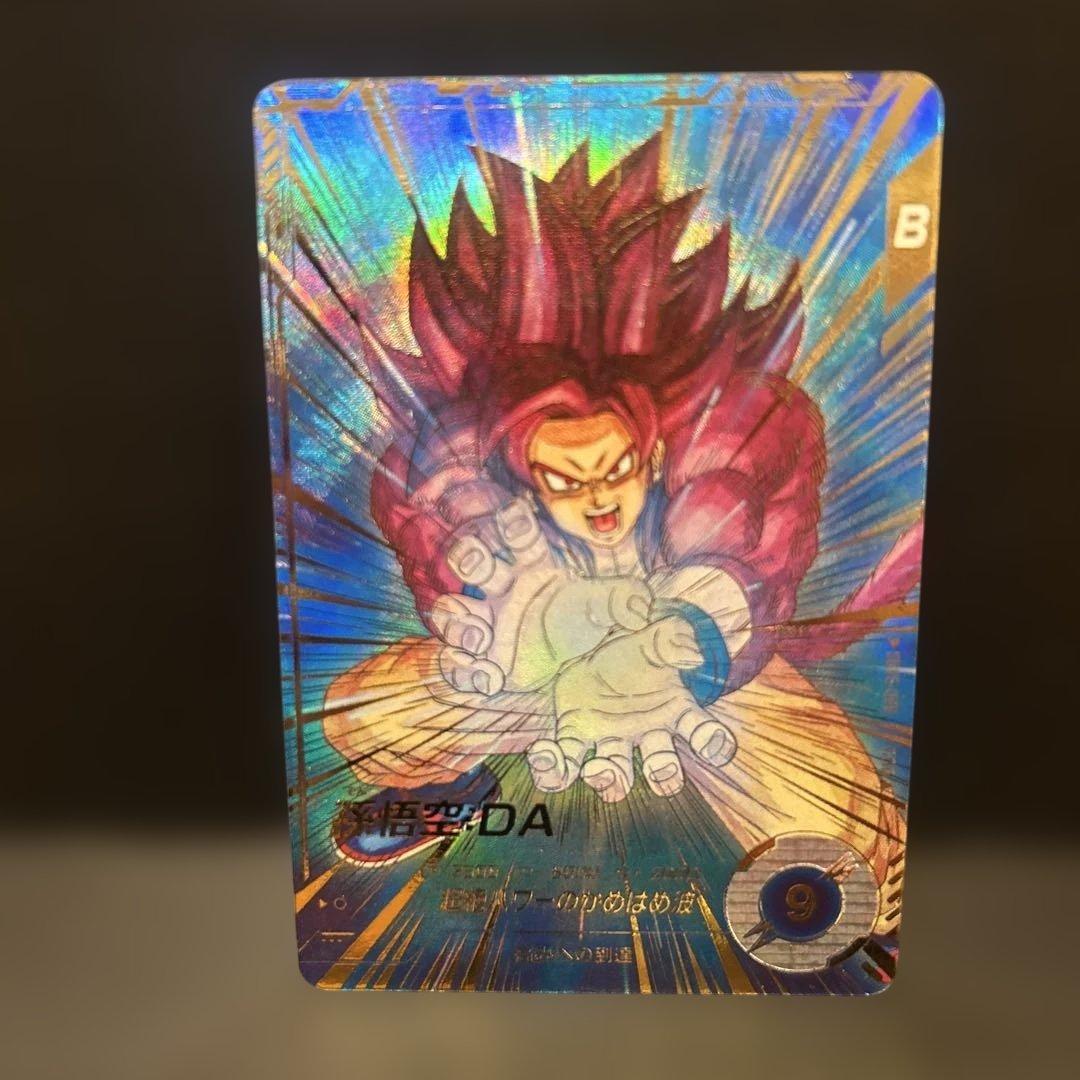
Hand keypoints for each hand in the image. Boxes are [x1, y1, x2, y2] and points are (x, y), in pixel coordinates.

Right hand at [433, 499, 651, 693]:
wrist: (574, 664)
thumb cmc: (585, 622)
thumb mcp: (605, 608)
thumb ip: (621, 601)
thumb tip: (640, 606)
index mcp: (532, 565)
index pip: (521, 537)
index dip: (514, 523)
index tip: (515, 517)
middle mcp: (502, 589)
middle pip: (474, 562)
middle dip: (470, 557)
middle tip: (477, 562)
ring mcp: (485, 624)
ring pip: (452, 612)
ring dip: (458, 622)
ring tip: (480, 640)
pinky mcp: (478, 661)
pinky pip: (455, 661)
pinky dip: (462, 670)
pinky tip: (489, 679)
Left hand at [527, 616, 736, 800]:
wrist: (566, 617)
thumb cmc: (613, 617)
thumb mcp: (637, 611)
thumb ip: (664, 627)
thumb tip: (691, 654)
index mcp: (671, 699)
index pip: (701, 729)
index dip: (713, 742)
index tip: (712, 747)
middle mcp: (643, 726)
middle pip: (662, 766)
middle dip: (663, 774)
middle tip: (660, 768)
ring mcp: (608, 733)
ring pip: (616, 775)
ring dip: (609, 780)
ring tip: (596, 768)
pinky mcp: (573, 732)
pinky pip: (567, 762)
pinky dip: (556, 769)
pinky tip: (544, 755)